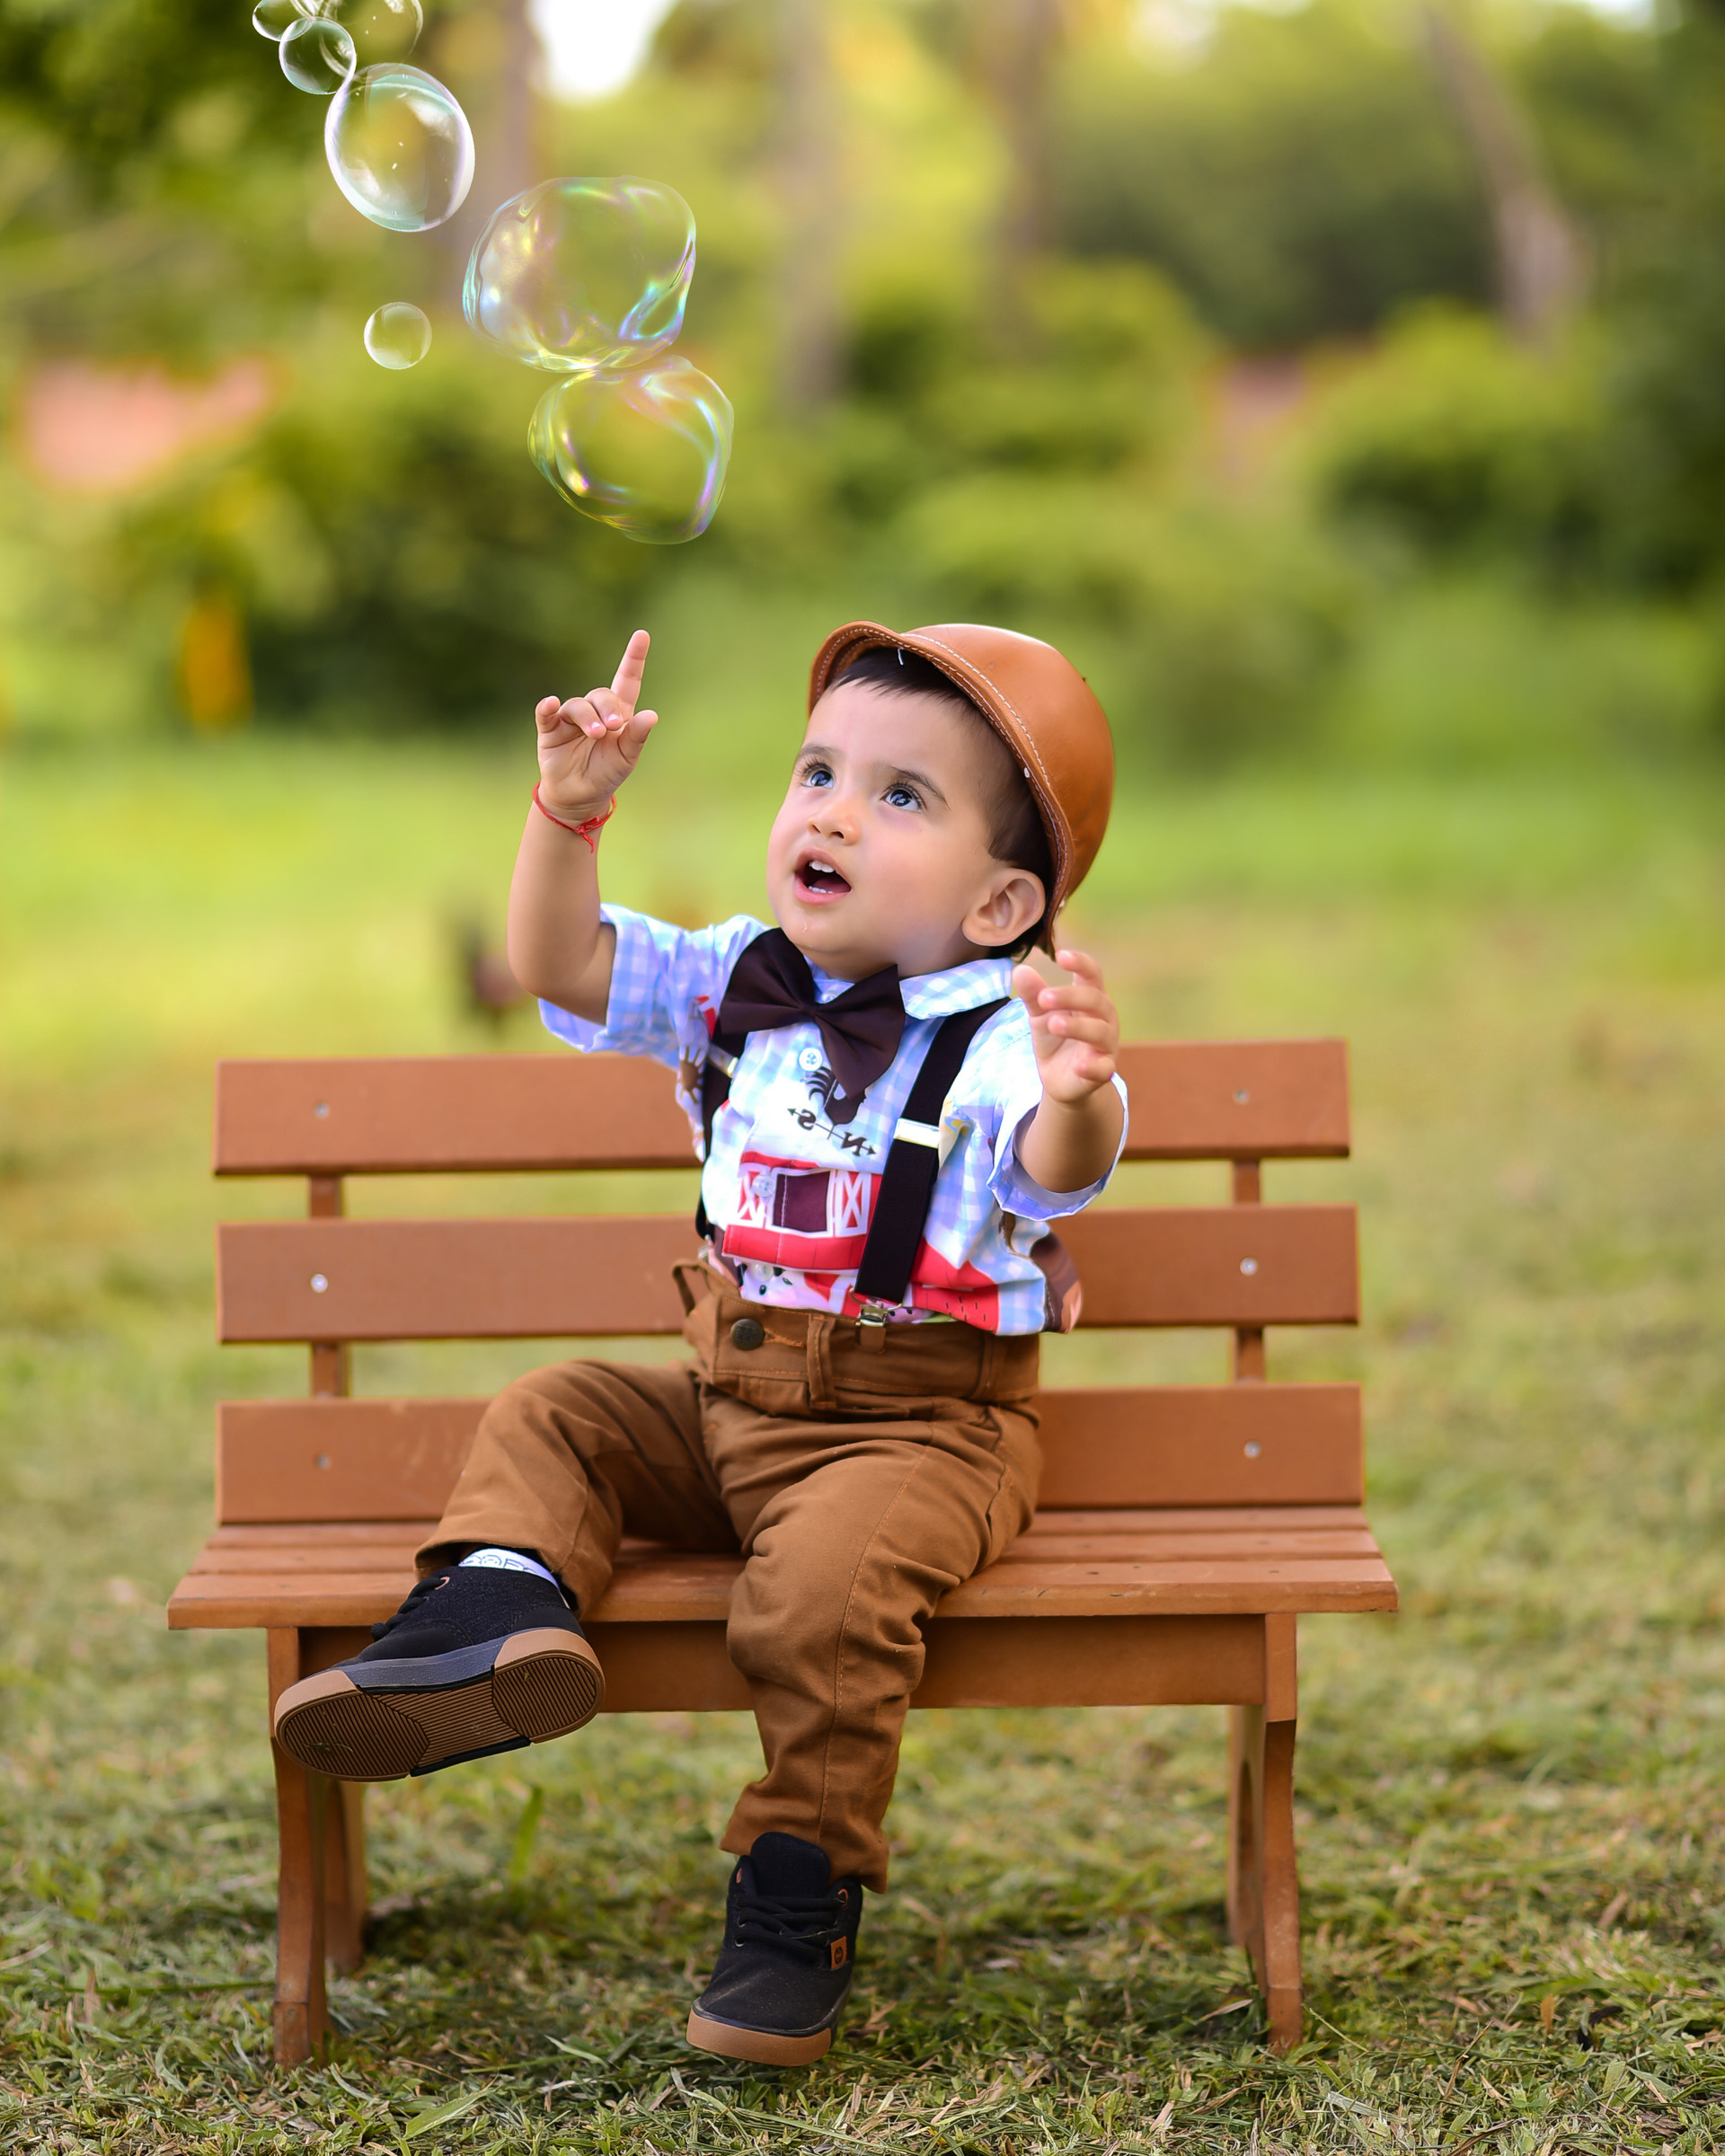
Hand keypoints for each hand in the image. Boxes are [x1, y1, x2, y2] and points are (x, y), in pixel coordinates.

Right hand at [534, 629, 657, 817]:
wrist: (580, 797)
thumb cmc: (607, 773)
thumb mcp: (627, 757)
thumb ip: (637, 736)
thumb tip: (652, 715)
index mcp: (618, 714)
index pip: (627, 680)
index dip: (634, 658)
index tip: (642, 635)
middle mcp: (594, 710)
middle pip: (601, 694)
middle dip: (608, 708)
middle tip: (615, 727)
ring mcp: (570, 719)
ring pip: (577, 705)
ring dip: (588, 718)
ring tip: (597, 735)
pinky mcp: (549, 730)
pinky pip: (546, 714)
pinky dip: (547, 708)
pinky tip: (550, 704)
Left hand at [1012, 947, 1118, 1105]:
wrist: (1061, 1080)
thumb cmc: (1056, 1039)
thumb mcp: (1040, 1015)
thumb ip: (1033, 995)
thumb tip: (1020, 969)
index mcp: (1091, 998)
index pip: (1092, 975)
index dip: (1080, 963)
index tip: (1061, 956)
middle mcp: (1104, 1018)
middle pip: (1095, 1000)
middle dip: (1070, 996)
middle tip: (1043, 998)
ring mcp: (1106, 1045)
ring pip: (1100, 1031)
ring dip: (1077, 1026)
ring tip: (1053, 1024)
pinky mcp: (1103, 1070)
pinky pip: (1103, 1067)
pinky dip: (1092, 1066)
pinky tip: (1079, 1065)